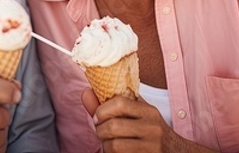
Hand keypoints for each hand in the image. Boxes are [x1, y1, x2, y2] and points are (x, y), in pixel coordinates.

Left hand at [81, 88, 210, 152]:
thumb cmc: (150, 131)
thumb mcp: (137, 114)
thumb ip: (110, 104)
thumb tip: (85, 92)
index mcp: (149, 111)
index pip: (119, 102)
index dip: (101, 110)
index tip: (97, 116)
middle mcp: (153, 128)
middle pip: (113, 126)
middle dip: (99, 130)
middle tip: (100, 132)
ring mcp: (152, 147)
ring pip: (114, 145)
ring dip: (105, 145)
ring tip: (108, 143)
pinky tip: (116, 152)